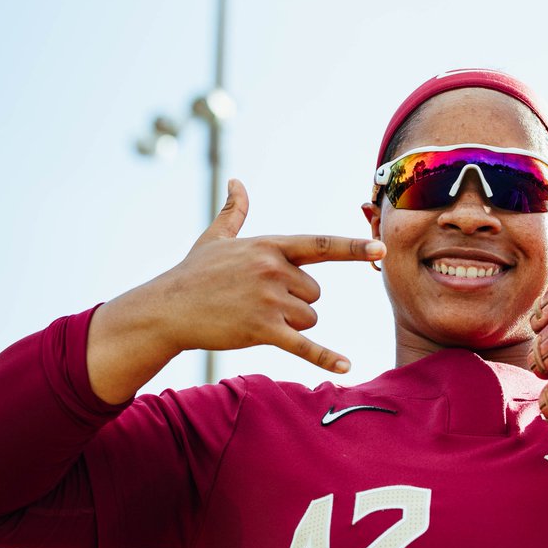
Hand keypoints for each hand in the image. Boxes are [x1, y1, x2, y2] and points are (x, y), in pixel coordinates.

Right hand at [87, 180, 384, 401]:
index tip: (381, 249)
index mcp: (269, 246)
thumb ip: (234, 212)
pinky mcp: (263, 329)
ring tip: (253, 316)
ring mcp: (269, 300)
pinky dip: (325, 356)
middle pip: (315, 293)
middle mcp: (274, 269)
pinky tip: (347, 366)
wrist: (166, 309)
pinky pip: (304, 345)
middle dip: (296, 302)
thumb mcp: (215, 238)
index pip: (321, 245)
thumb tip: (235, 181)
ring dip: (289, 324)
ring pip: (309, 318)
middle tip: (258, 302)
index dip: (353, 248)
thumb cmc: (192, 274)